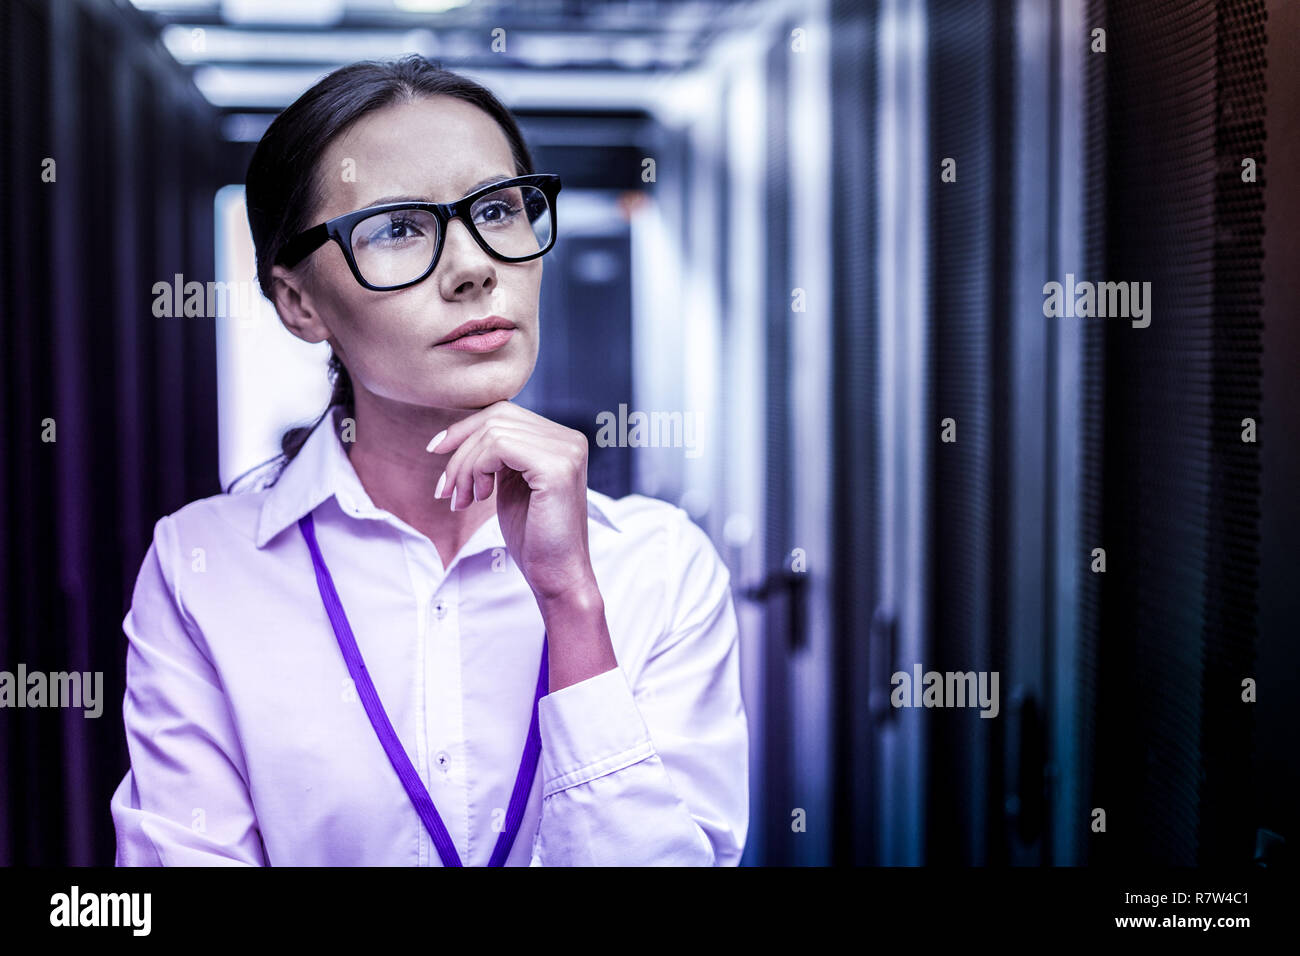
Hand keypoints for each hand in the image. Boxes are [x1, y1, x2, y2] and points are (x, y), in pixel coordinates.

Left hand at [427, 401, 598, 605]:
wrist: (557, 576)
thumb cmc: (533, 536)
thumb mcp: (510, 483)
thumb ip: (498, 454)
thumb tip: (459, 430)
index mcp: (561, 440)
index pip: (504, 412)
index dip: (464, 428)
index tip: (435, 451)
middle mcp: (569, 439)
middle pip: (496, 418)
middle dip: (460, 451)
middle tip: (448, 490)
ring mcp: (566, 451)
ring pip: (493, 433)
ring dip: (465, 467)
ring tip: (463, 500)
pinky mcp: (557, 468)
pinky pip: (499, 447)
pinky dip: (477, 470)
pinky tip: (480, 497)